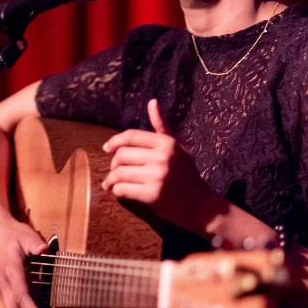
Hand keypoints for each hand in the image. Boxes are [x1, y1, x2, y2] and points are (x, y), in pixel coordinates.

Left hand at [101, 99, 205, 230]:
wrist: (201, 205)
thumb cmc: (187, 175)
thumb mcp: (177, 148)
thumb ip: (161, 126)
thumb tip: (152, 102)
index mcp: (167, 143)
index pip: (131, 136)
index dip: (114, 141)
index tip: (106, 148)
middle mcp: (162, 157)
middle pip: (122, 155)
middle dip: (113, 164)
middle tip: (113, 171)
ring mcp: (157, 176)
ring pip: (119, 173)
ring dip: (111, 180)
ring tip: (110, 183)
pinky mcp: (152, 195)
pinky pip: (123, 190)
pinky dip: (117, 191)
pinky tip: (119, 192)